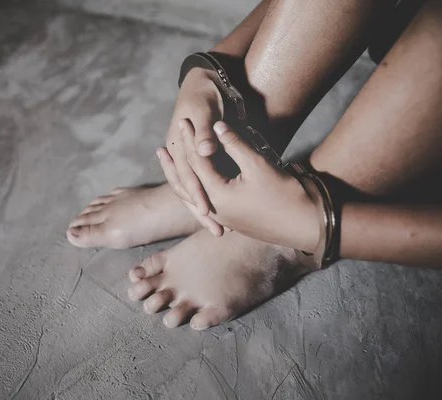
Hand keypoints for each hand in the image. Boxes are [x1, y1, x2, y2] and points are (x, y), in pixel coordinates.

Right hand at [158, 67, 225, 234]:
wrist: (201, 83)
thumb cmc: (205, 95)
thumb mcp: (205, 110)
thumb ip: (206, 132)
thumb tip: (205, 151)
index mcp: (176, 146)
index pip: (186, 176)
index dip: (197, 194)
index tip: (209, 212)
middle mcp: (178, 156)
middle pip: (186, 190)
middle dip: (200, 211)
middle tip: (218, 231)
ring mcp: (184, 160)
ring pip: (190, 192)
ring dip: (202, 210)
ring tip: (219, 229)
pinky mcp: (194, 161)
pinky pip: (197, 185)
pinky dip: (205, 199)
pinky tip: (218, 212)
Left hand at [175, 120, 319, 251]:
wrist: (307, 225)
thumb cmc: (285, 195)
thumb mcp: (258, 166)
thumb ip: (234, 145)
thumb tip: (217, 126)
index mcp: (217, 196)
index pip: (196, 162)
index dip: (190, 138)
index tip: (184, 119)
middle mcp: (214, 209)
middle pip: (187, 182)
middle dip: (174, 162)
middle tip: (159, 147)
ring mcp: (223, 217)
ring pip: (192, 196)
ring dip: (179, 178)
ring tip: (168, 164)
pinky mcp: (232, 220)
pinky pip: (204, 202)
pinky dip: (194, 190)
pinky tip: (193, 184)